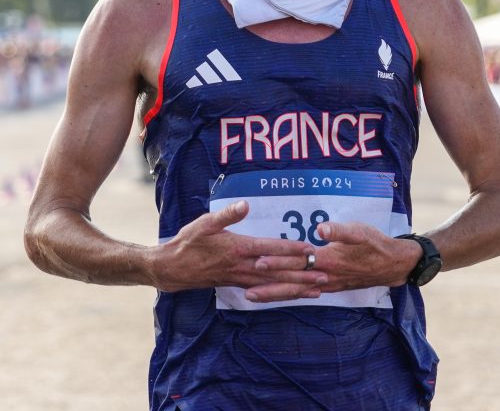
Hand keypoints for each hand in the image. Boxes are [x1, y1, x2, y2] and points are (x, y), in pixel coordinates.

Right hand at [150, 200, 328, 299]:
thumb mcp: (204, 223)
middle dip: (302, 273)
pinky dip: (282, 293)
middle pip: (278, 270)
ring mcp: (242, 278)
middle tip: (325, 273)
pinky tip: (294, 295)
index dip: (291, 248)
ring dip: (297, 287)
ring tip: (318, 289)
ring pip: (274, 285)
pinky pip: (266, 291)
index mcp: (238, 248)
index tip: (310, 249)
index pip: (270, 248)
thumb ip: (226, 215)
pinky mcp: (239, 284)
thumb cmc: (188, 242)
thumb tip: (245, 204)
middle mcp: (243, 266)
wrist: (173, 268)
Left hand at [260, 222, 420, 292]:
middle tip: (245, 290)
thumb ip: (339, 231)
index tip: (257, 262)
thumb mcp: (360, 231)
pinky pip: (304, 292)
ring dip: (275, 294)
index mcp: (328, 261)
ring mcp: (327, 284)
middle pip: (292, 282)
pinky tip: (278, 296)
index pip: (297, 261)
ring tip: (252, 297)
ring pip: (296, 291)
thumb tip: (320, 229)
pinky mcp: (330, 286)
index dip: (277, 261)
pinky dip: (289, 294)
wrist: (393, 264)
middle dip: (269, 286)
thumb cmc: (375, 243)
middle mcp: (325, 276)